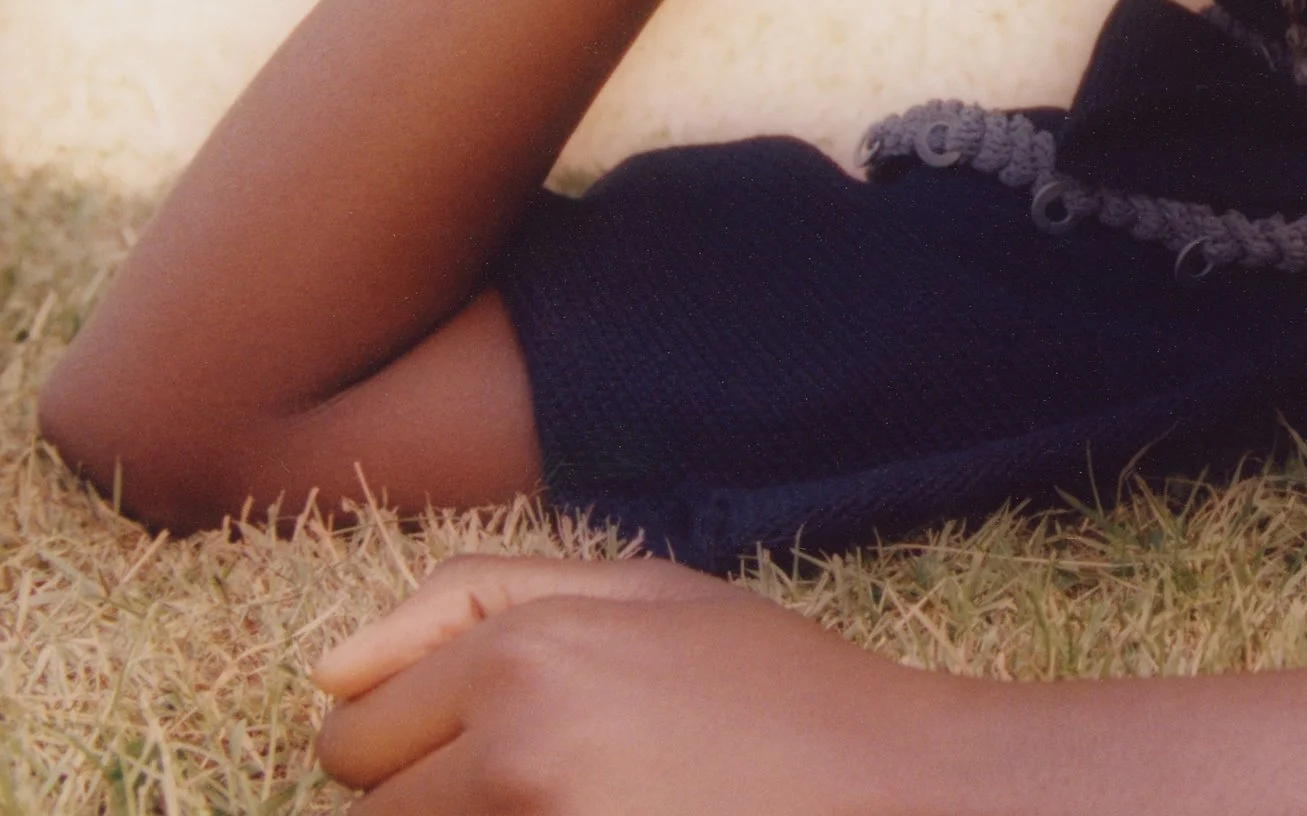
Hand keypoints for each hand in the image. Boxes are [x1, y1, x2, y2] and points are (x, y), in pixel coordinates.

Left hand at [312, 554, 940, 813]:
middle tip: (552, 784)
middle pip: (369, 810)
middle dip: (433, 804)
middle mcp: (514, 744)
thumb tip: (330, 669)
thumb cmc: (779, 688)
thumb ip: (479, 599)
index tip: (503, 747)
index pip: (351, 732)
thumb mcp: (649, 591)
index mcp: (523, 652)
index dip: (412, 747)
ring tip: (590, 801)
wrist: (897, 790)